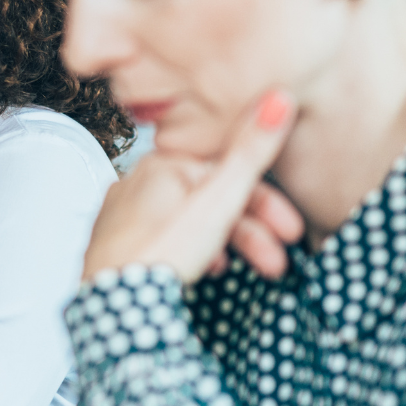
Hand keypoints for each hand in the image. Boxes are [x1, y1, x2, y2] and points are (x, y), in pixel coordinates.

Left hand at [84, 91, 299, 283]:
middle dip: (251, 232)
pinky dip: (192, 251)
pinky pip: (163, 239)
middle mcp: (136, 181)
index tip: (291, 231)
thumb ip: (251, 152)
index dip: (267, 203)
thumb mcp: (219, 200)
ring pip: (187, 221)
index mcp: (162, 163)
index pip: (228, 174)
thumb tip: (276, 98)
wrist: (118, 307)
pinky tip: (204, 268)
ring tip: (245, 271)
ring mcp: (122, 214)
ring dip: (225, 244)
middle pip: (208, 201)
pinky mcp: (114, 245)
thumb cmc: (163, 254)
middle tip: (276, 261)